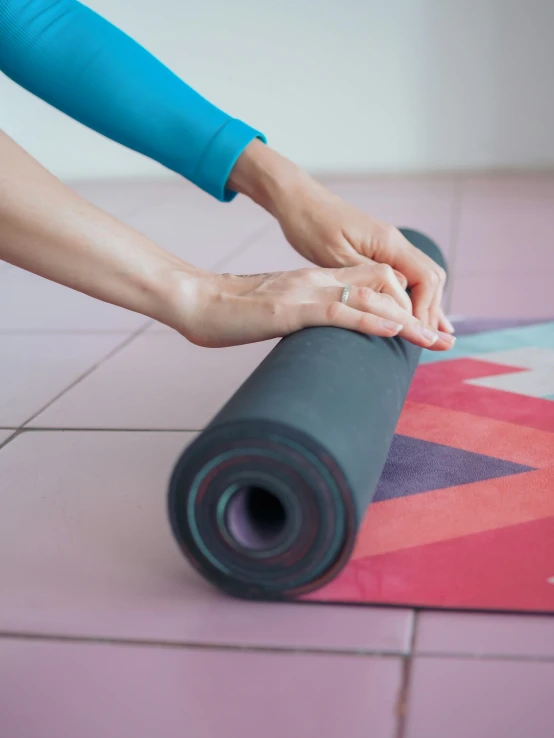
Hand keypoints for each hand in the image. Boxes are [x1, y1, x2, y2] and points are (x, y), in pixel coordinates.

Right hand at [169, 263, 455, 349]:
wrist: (193, 300)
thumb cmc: (228, 312)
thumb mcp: (275, 311)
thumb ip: (301, 316)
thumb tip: (319, 336)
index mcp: (314, 281)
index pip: (371, 282)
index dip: (403, 301)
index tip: (423, 328)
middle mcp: (316, 280)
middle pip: (382, 283)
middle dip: (417, 311)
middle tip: (441, 339)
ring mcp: (304, 291)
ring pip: (369, 295)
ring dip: (405, 318)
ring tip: (431, 340)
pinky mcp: (289, 307)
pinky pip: (339, 310)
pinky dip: (370, 319)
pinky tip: (393, 329)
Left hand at [229, 141, 451, 333]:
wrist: (297, 201)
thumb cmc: (310, 226)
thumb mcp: (336, 257)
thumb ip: (369, 278)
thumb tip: (401, 295)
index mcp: (388, 243)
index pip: (426, 280)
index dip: (426, 310)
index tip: (420, 335)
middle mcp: (395, 243)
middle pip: (432, 279)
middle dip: (433, 311)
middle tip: (432, 342)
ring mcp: (389, 246)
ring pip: (422, 277)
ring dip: (427, 305)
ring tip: (431, 335)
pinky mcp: (378, 250)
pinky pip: (406, 275)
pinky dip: (413, 296)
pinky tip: (411, 313)